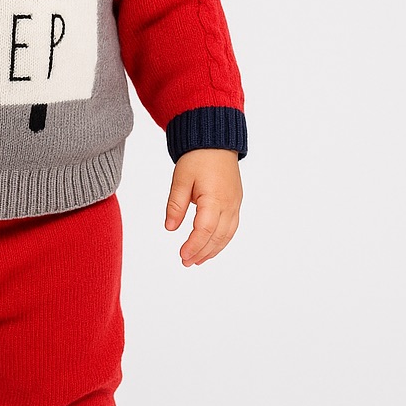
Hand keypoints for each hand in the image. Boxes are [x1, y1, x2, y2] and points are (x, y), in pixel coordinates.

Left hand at [164, 148, 241, 265]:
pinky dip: (221, 240)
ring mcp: (235, 204)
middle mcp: (229, 204)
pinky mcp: (236, 202)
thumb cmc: (197, 158)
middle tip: (186, 262)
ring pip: (227, 234)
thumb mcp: (180, 179)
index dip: (194, 245)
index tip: (182, 255)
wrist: (215, 142)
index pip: (205, 229)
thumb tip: (170, 228)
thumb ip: (175, 205)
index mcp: (215, 198)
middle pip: (218, 236)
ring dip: (213, 249)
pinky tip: (210, 246)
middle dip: (202, 252)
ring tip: (197, 260)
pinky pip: (231, 227)